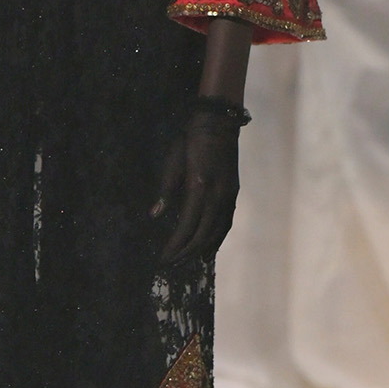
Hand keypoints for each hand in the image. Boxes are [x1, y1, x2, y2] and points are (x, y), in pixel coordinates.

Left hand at [152, 108, 240, 265]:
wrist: (218, 123)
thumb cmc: (190, 140)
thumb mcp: (173, 162)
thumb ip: (166, 190)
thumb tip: (155, 215)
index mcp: (199, 187)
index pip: (187, 226)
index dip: (175, 246)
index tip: (164, 258)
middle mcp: (217, 195)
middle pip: (203, 234)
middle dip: (186, 252)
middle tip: (171, 264)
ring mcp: (229, 195)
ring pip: (217, 231)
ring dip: (201, 249)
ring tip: (187, 262)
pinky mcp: (233, 193)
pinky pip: (226, 223)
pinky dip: (217, 238)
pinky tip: (209, 249)